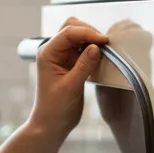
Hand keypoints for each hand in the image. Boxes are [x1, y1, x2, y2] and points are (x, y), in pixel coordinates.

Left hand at [28, 17, 108, 140]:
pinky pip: (83, 48)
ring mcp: (62, 56)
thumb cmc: (55, 108)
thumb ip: (83, 66)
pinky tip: (101, 56)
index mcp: (47, 53)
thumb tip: (96, 47)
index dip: (88, 33)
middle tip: (105, 45)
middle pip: (72, 28)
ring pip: (78, 36)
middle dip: (89, 32)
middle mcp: (53, 51)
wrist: (52, 124)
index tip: (104, 42)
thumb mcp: (71, 87)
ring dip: (92, 39)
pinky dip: (93, 49)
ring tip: (105, 50)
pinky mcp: (71, 63)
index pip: (68, 32)